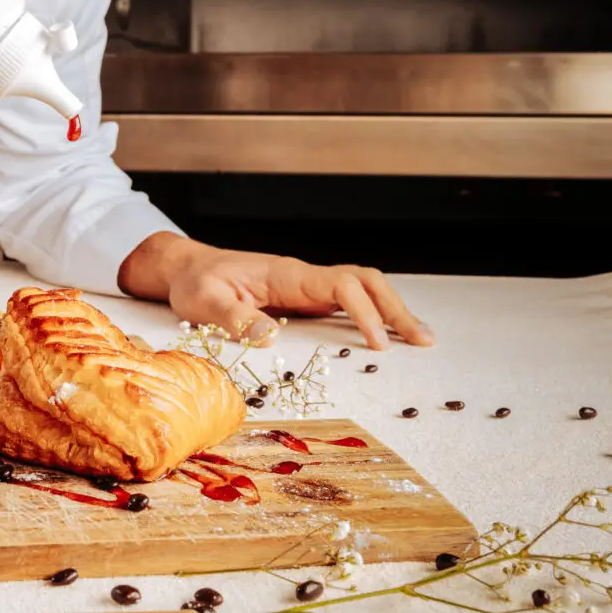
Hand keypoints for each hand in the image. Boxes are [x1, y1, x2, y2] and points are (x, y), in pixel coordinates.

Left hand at [119, 234, 433, 350]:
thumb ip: (236, 318)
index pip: (341, 285)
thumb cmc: (196, 282)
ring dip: (392, 311)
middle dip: (396, 309)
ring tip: (420, 339)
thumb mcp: (205, 302)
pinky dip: (372, 316)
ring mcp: (308, 287)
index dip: (364, 313)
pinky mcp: (305, 299)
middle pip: (365, 282)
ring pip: (362, 289)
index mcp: (288, 274)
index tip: (378, 344)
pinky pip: (347, 302)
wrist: (188, 268)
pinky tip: (389, 334)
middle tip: (424, 340)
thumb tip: (270, 339)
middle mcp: (305, 278)